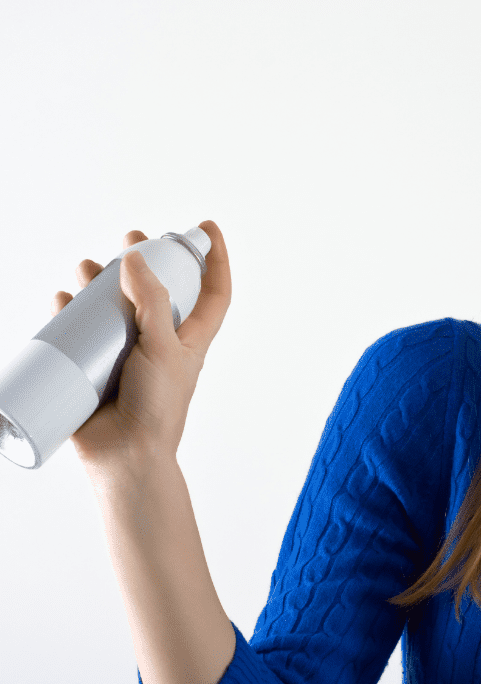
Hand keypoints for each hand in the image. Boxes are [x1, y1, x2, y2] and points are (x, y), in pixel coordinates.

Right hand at [51, 220, 231, 485]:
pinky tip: (61, 301)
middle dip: (146, 262)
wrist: (125, 457)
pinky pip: (82, 335)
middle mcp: (161, 341)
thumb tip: (134, 257)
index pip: (214, 291)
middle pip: (157, 291)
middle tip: (129, 238)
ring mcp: (128, 354)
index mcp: (191, 337)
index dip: (216, 258)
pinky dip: (71, 315)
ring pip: (115, 308)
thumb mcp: (163, 347)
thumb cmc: (157, 407)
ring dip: (101, 284)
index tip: (207, 226)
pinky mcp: (97, 368)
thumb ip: (152, 301)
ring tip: (86, 267)